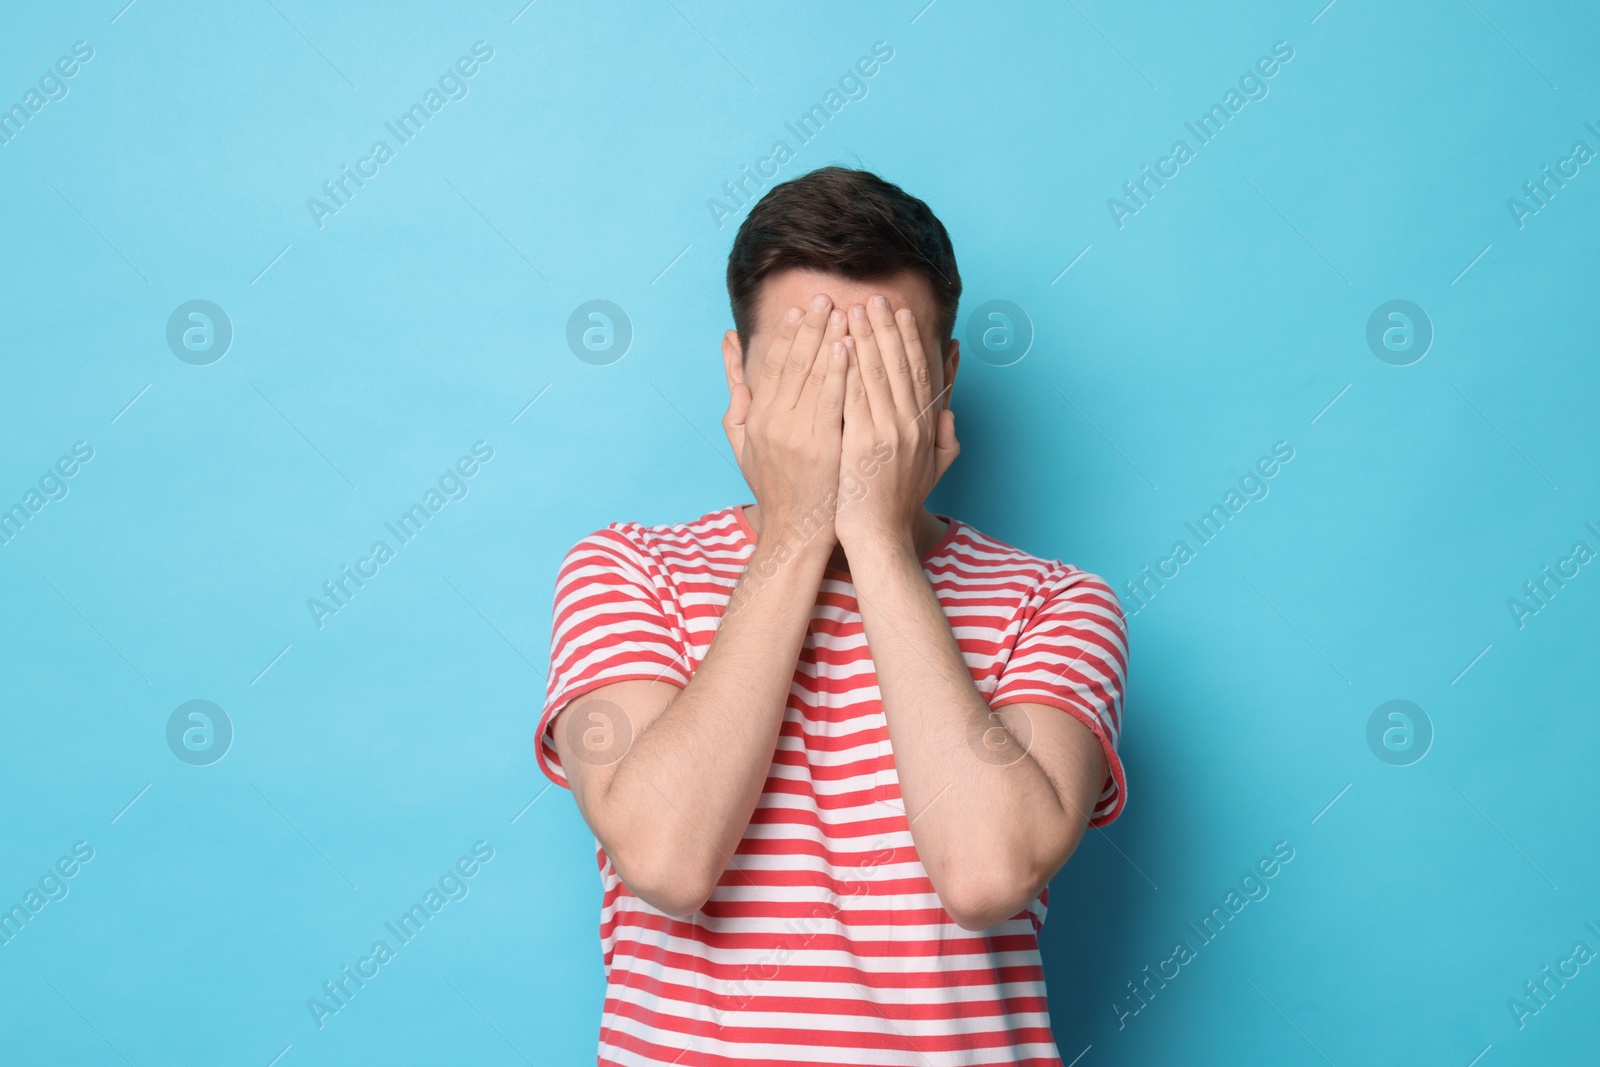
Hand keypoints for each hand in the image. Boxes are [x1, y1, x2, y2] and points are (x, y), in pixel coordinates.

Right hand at [722, 294, 849, 549]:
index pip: (773, 366)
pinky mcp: (821, 447)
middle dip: (809, 327)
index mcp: (757, 418)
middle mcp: (773, 422)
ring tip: (841, 312)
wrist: (795, 529)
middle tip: (825, 298)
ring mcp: (796, 434)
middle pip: (792, 364)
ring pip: (812, 376)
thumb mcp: (743, 442)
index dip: (786, 335)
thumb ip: (737, 397)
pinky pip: (830, 401)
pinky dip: (837, 371)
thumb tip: (730, 350)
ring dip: (827, 339)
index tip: (800, 310)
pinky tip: (847, 347)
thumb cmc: (775, 486)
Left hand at [835, 296, 958, 552]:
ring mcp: (888, 434)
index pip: (919, 374)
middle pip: (898, 366)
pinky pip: (853, 397)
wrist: (879, 538)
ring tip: (852, 310)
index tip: (900, 315)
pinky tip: (837, 346)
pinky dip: (846, 369)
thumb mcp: (934, 473)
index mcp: (926, 429)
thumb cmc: (898, 507)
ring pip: (875, 375)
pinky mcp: (862, 444)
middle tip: (873, 299)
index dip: (909, 341)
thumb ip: (946, 442)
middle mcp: (911, 426)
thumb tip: (950, 415)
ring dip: (863, 339)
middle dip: (884, 328)